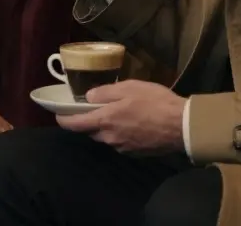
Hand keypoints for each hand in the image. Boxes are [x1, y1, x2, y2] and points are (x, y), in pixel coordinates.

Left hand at [55, 80, 186, 155]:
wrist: (182, 125)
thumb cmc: (155, 102)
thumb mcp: (129, 87)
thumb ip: (105, 92)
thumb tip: (88, 97)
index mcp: (105, 120)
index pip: (74, 125)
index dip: (63, 119)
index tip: (58, 114)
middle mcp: (110, 137)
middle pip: (91, 131)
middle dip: (90, 121)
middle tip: (98, 107)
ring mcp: (123, 147)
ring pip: (107, 137)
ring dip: (108, 127)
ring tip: (121, 113)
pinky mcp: (135, 153)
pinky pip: (121, 142)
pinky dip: (122, 133)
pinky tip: (135, 124)